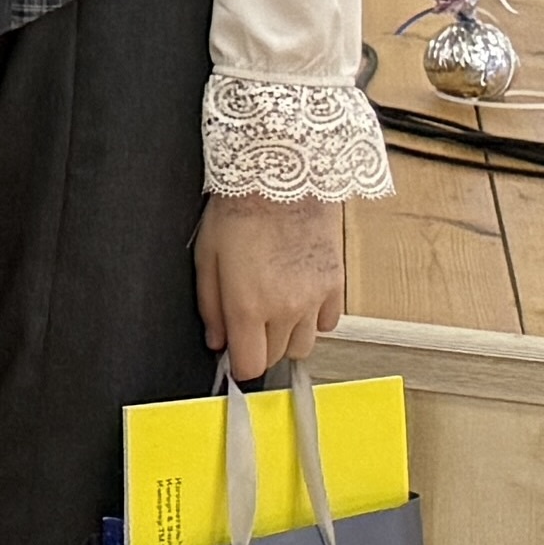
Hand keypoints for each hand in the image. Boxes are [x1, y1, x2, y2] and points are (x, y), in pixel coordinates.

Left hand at [195, 193, 351, 382]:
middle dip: (260, 348)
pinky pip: (328, 323)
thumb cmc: (240, 211)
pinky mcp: (336, 285)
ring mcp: (315, 298)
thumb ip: (210, 307)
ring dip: (287, 337)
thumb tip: (216, 340)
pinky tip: (298, 299)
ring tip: (273, 311)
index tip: (235, 358)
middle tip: (248, 326)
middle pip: (277, 357)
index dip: (239, 366)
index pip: (250, 364)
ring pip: (304, 345)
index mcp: (248, 305)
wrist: (284, 178)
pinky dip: (313, 319)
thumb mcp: (207, 258)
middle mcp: (286, 308)